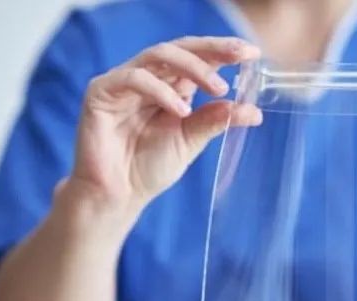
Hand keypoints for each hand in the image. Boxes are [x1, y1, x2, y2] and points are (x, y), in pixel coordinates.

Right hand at [68, 36, 262, 218]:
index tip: (252, 54)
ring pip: (159, 55)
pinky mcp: (101, 91)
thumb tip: (254, 111)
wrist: (118, 195)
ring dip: (193, 68)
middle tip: (240, 57)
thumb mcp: (191, 141)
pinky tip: (182, 111)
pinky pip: (134, 78)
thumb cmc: (148, 168)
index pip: (197, 57)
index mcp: (170, 86)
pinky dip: (162, 92)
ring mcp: (122, 82)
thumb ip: (216, 121)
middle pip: (180, 48)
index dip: (223, 50)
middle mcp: (147, 78)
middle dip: (212, 49)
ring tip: (218, 90)